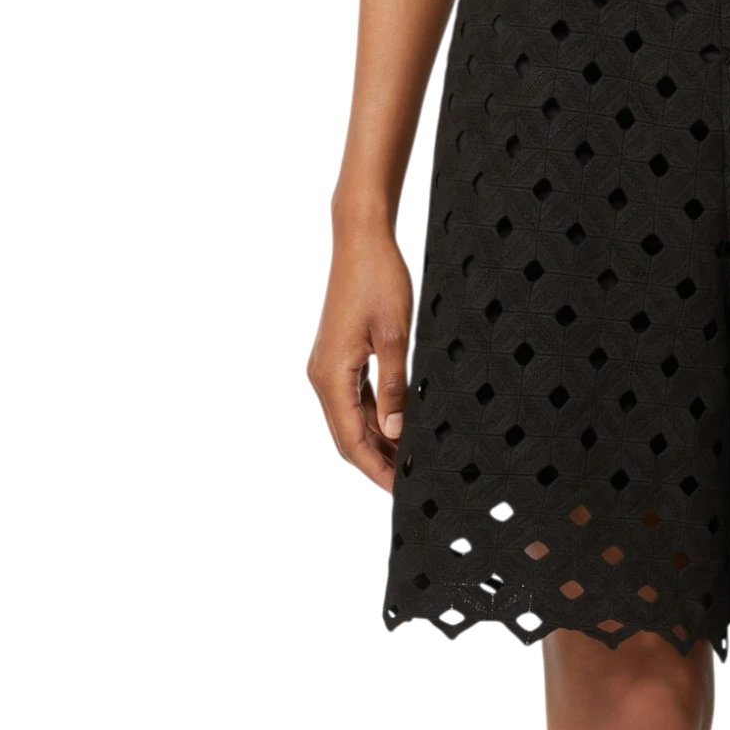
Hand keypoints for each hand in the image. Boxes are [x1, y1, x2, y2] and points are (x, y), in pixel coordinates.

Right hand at [306, 225, 414, 493]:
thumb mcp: (396, 338)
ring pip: (348, 421)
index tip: (398, 488)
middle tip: (405, 482)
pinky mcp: (337, 358)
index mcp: (333, 376)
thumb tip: (394, 432)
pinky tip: (392, 429)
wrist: (361, 241)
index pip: (352, 440)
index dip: (375, 469)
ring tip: (404, 462)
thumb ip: (394, 389)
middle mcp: (323, 375)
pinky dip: (370, 420)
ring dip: (373, 443)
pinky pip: (351, 401)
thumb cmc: (378, 280)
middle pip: (346, 437)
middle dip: (374, 463)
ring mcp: (328, 367)